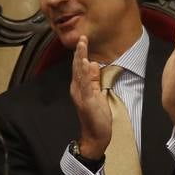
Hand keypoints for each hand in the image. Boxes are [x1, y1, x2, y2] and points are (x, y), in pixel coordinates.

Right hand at [70, 36, 110, 158]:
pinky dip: (85, 74)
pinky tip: (86, 65)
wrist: (94, 136)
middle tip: (82, 38)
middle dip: (79, 52)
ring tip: (82, 46)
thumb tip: (92, 64)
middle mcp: (77, 89)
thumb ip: (93, 80)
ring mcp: (81, 95)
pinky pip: (86, 85)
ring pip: (79, 74)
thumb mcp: (96, 94)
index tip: (83, 40)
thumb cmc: (96, 116)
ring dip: (80, 59)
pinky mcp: (87, 101)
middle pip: (77, 67)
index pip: (79, 67)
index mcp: (79, 87)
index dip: (80, 53)